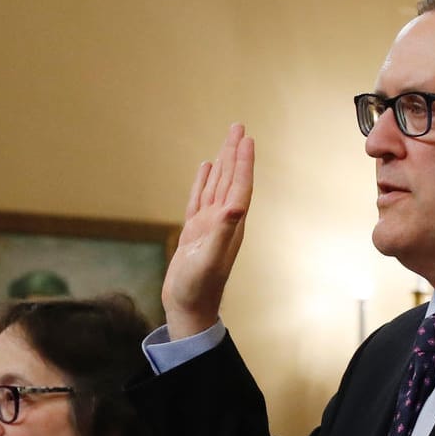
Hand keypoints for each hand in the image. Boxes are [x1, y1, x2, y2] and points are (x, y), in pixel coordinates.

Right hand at [160, 123, 254, 337]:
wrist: (188, 309)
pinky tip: (205, 169)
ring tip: (226, 141)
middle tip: (237, 126)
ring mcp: (208, 225)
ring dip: (223, 163)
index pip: (239, 186)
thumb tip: (237, 205)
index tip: (246, 138)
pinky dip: (202, 182)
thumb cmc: (198, 288)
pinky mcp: (194, 232)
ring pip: (216, 186)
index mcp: (229, 225)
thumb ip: (223, 230)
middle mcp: (223, 221)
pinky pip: (199, 199)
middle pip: (231, 180)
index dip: (243, 162)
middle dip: (234, 153)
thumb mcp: (210, 258)